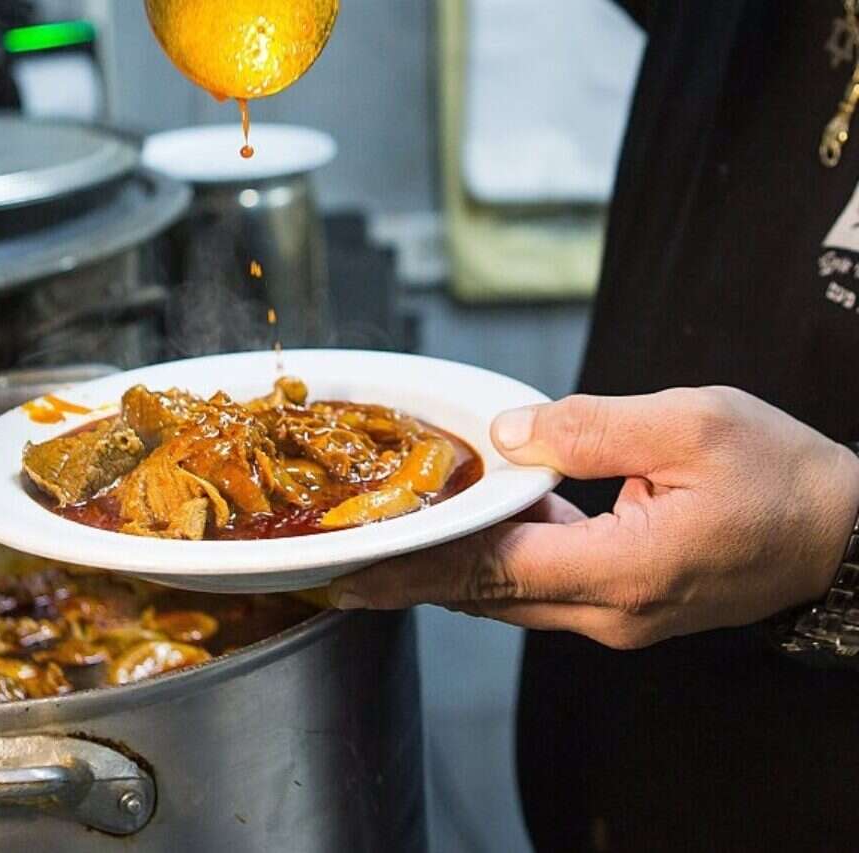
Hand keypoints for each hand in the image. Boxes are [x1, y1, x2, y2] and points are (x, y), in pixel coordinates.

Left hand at [328, 387, 858, 648]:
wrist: (845, 536)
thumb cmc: (783, 478)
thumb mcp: (692, 424)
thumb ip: (589, 426)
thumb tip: (507, 433)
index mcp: (623, 570)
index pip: (489, 571)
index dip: (413, 568)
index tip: (350, 571)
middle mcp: (609, 610)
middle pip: (484, 592)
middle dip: (410, 574)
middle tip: (339, 557)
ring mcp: (615, 615)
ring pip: (506, 592)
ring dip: (447, 566)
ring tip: (384, 539)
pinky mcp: (622, 603)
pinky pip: (539, 583)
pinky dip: (494, 557)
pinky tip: (466, 524)